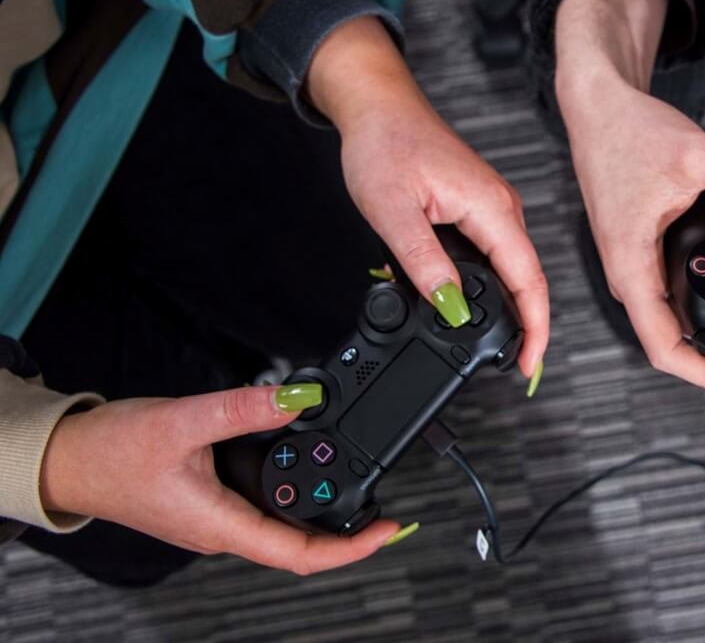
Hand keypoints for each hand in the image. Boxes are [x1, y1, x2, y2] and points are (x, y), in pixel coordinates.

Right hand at [39, 385, 413, 573]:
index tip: (389, 530)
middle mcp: (223, 530)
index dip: (350, 548)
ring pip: (281, 525)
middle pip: (298, 545)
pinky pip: (262, 507)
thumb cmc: (111, 452)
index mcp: (221, 525)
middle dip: (346, 530)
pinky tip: (305, 466)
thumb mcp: (181, 421)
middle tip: (385, 506)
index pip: (299, 554)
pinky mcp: (210, 501)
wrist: (68, 460)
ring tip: (360, 484)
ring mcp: (216, 519)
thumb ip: (241, 409)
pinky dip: (291, 491)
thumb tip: (297, 397)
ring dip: (319, 511)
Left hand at [307, 17, 547, 383]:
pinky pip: (494, 254)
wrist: (378, 106)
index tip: (528, 364)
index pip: (529, 279)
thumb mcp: (393, 211)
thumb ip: (423, 263)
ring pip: (510, 268)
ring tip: (487, 342)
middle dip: (523, 325)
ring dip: (503, 307)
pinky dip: (487, 285)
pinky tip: (465, 302)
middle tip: (506, 365)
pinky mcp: (478, 208)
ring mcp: (492, 207)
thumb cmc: (385, 144)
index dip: (535, 327)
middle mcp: (502, 207)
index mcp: (491, 208)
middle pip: (527, 278)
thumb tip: (449, 308)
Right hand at [554, 0, 704, 392]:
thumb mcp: (702, 156)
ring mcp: (631, 262)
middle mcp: (626, 272)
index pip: (663, 348)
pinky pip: (672, 282)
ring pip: (673, 310)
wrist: (597, 105)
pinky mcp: (639, 247)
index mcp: (629, 264)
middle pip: (670, 338)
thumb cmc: (627, 131)